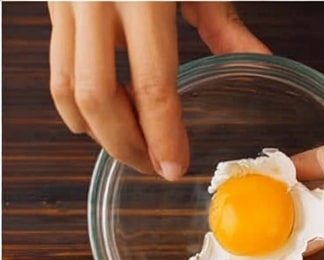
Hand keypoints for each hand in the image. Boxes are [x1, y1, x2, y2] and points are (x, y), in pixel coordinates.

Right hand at [48, 2, 268, 176]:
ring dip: (97, 132)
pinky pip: (57, 68)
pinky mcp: (49, 2)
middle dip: (124, 146)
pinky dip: (80, 104)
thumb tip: (263, 63)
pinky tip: (110, 115)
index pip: (152, 84)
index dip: (163, 136)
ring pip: (65, 89)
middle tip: (154, 167)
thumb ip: (225, 23)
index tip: (176, 168)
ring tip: (133, 148)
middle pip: (96, 98)